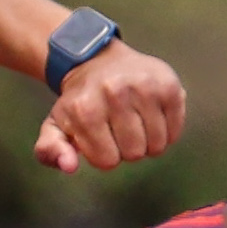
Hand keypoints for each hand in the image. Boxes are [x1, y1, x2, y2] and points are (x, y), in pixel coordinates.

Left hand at [31, 39, 185, 175]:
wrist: (96, 60)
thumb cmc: (78, 101)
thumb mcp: (55, 125)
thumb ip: (51, 150)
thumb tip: (68, 166)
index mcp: (85, 108)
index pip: (107, 161)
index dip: (104, 156)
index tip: (100, 139)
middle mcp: (115, 93)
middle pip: (134, 153)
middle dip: (126, 150)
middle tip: (118, 130)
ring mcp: (145, 86)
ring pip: (157, 145)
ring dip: (148, 143)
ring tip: (135, 124)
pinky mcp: (169, 85)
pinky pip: (175, 130)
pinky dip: (167, 132)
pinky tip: (152, 117)